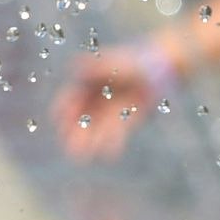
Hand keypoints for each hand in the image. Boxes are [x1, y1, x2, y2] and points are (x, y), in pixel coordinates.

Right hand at [52, 44, 171, 159]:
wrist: (159, 68)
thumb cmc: (135, 62)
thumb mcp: (117, 63)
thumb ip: (100, 67)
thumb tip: (75, 65)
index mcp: (88, 83)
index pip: (71, 98)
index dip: (64, 109)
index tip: (59, 118)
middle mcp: (96, 99)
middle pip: (80, 118)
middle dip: (74, 132)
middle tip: (70, 148)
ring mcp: (109, 110)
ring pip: (96, 128)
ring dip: (90, 141)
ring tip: (82, 157)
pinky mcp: (125, 119)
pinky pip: (116, 132)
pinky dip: (112, 141)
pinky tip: (110, 154)